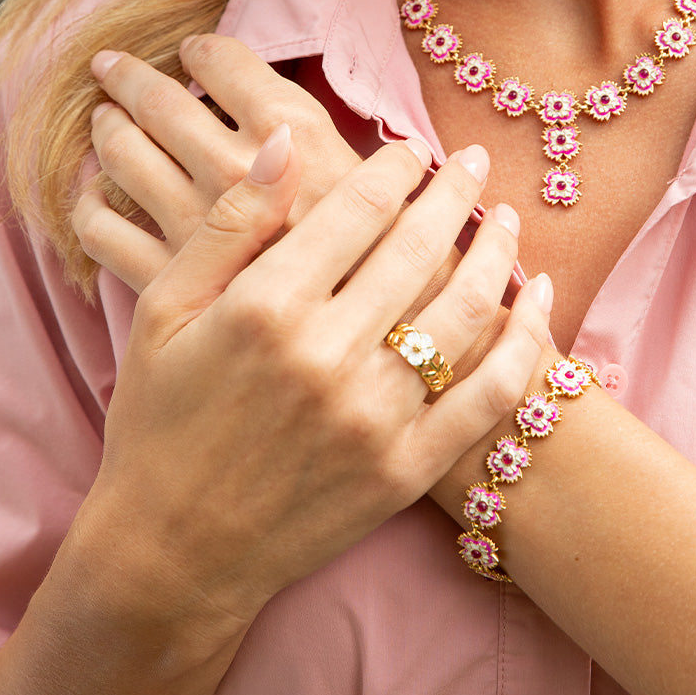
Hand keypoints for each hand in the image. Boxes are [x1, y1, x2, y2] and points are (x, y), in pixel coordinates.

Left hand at [75, 36, 360, 291]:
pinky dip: (88, 202)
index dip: (202, 52)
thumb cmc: (387, 259)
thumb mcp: (379, 176)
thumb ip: (319, 140)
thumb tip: (276, 110)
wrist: (386, 343)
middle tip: (114, 68)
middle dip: (131, 78)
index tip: (194, 52)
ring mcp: (194, 225)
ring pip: (121, 154)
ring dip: (107, 127)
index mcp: (288, 134)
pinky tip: (96, 193)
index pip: (221, 62)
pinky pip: (100, 229)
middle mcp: (232, 171)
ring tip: (105, 119)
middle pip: (159, 103)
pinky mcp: (167, 278)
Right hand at [82, 130, 551, 638]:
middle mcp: (326, 358)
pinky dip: (524, 341)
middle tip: (473, 161)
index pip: (356, 209)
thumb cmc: (159, 420)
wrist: (171, 551)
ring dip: (497, 252)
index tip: (409, 149)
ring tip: (505, 217)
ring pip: (465, 310)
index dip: (394, 168)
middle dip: (455, 191)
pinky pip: (489, 395)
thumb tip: (288, 143)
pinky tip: (536, 297)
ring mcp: (374, 419)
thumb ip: (230, 224)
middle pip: (419, 248)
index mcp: (263, 309)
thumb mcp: (164, 310)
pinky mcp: (405, 469)